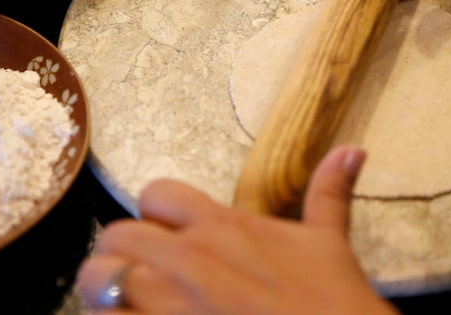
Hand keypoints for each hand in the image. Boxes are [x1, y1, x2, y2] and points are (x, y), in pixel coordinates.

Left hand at [76, 145, 397, 313]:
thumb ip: (329, 193)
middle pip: (116, 235)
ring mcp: (170, 303)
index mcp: (223, 227)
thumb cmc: (333, 303)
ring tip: (129, 305)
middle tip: (139, 277)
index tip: (167, 235)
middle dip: (121, 255)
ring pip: (99, 281)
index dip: (155, 214)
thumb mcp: (330, 243)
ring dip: (106, 293)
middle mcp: (189, 259)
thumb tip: (352, 151)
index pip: (156, 194)